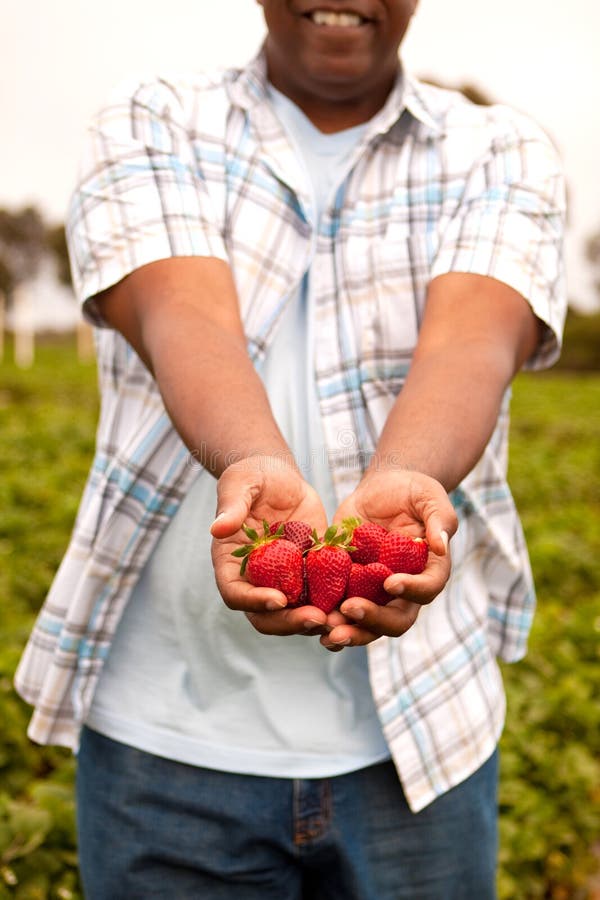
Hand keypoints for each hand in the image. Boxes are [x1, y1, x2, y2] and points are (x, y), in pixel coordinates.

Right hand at [210, 455, 330, 635]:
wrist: (281, 476)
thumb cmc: (252, 476)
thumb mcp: (240, 483)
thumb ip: (232, 505)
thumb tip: (219, 528)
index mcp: (231, 564)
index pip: (236, 594)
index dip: (254, 602)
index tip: (278, 599)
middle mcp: (256, 579)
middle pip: (267, 616)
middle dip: (291, 621)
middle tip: (317, 619)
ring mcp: (285, 580)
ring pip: (297, 612)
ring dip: (317, 621)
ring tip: (342, 620)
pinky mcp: (311, 573)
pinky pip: (323, 594)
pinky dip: (337, 602)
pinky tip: (359, 602)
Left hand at [321, 468, 457, 649]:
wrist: (381, 489)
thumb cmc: (412, 491)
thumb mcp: (429, 496)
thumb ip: (440, 519)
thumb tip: (441, 546)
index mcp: (429, 571)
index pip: (427, 589)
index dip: (412, 590)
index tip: (390, 582)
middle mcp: (405, 591)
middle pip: (396, 619)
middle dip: (374, 620)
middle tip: (349, 610)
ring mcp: (376, 593)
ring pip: (367, 625)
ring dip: (349, 631)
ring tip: (326, 629)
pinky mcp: (351, 587)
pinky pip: (341, 611)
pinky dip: (328, 619)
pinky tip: (310, 619)